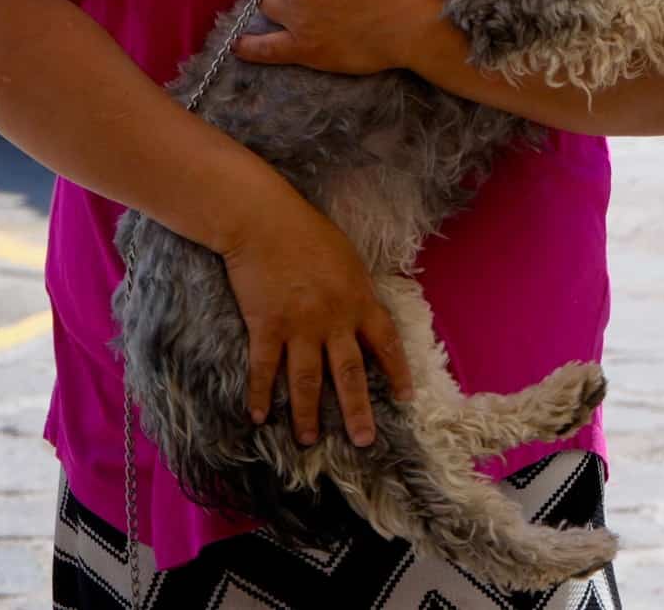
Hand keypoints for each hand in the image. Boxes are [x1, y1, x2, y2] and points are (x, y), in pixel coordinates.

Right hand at [217, 185, 414, 446]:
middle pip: (349, 374)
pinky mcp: (266, 327)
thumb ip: (358, 291)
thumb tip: (365, 312)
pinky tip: (258, 417)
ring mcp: (299, 327)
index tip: (405, 398)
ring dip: (307, 415)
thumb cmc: (308, 233)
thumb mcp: (349, 259)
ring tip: (309, 441)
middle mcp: (334, 319)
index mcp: (359, 300)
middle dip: (357, 411)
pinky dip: (260, 395)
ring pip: (306, 381)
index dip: (396, 372)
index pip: (386, 343)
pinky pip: (264, 370)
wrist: (265, 222)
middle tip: (364, 442)